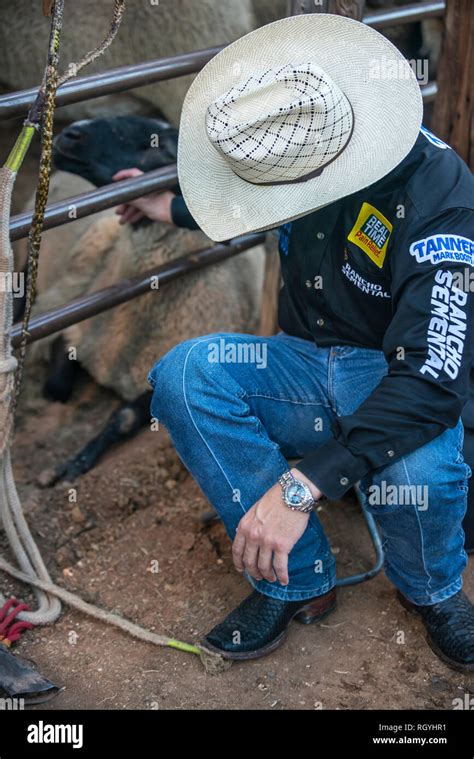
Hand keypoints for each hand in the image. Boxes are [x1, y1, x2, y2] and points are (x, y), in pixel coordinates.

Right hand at [112, 168, 175, 224]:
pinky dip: (137, 214)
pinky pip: (143, 209)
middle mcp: (149, 188)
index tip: (114, 180)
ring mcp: (153, 197)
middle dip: (124, 204)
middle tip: (117, 211)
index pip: (132, 174)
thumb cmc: (163, 207)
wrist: (177, 215)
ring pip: (138, 203)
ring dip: (129, 212)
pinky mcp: (156, 205)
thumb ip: (131, 200)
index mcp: (146, 183)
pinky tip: (130, 221)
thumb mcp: (143, 204)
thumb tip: (121, 197)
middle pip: (133, 193)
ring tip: (122, 221)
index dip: (122, 176)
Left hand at [232, 471, 321, 585]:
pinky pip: (280, 566)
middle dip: (254, 573)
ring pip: (264, 567)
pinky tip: (285, 580)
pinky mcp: (282, 545)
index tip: (242, 569)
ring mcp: (267, 542)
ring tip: (272, 578)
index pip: (237, 550)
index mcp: (244, 526)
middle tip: (259, 577)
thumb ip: (250, 525)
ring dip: (268, 576)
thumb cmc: (276, 499)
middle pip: (250, 562)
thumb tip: (246, 538)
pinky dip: (282, 576)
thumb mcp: (255, 510)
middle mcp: (253, 536)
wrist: (292, 494)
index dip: (238, 563)